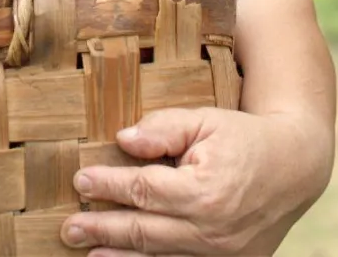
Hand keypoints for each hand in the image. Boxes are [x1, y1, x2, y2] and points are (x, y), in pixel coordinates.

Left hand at [59, 107, 315, 255]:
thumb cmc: (244, 138)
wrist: (294, 165)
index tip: (79, 180)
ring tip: (87, 251)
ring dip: (120, 255)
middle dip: (102, 228)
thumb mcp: (204, 120)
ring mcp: (222, 253)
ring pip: (161, 256)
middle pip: (145, 231)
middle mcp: (212, 230)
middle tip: (68, 228)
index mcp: (203, 190)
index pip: (142, 189)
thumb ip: (162, 129)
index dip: (108, 185)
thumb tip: (124, 140)